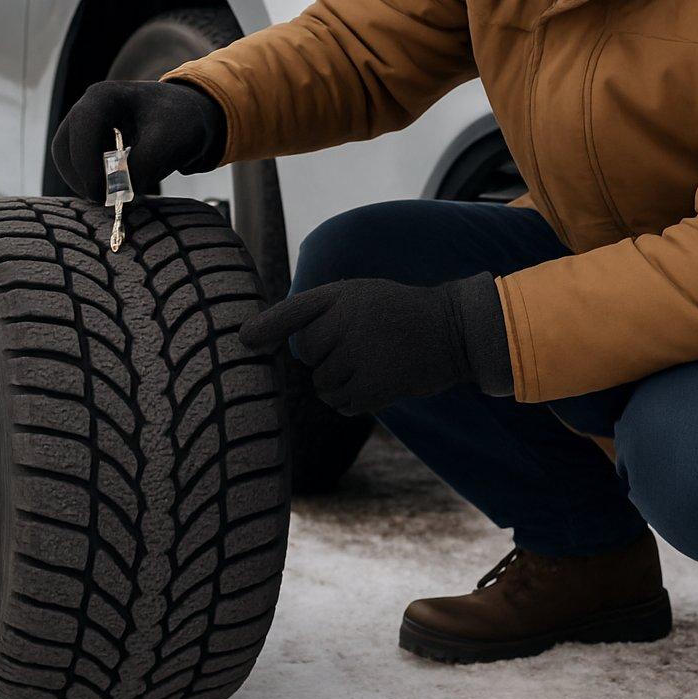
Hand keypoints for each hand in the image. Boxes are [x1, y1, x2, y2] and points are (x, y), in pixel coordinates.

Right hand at [51, 79, 226, 201]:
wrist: (190, 115)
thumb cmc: (180, 122)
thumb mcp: (169, 141)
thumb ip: (144, 165)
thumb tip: (119, 191)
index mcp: (106, 96)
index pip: (82, 128)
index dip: (86, 163)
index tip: (103, 192)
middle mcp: (89, 106)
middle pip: (64, 146)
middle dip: (81, 177)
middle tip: (105, 199)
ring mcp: (86, 123)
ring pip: (66, 157)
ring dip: (83, 180)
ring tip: (110, 195)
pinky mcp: (89, 139)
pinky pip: (76, 163)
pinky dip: (89, 179)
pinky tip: (111, 188)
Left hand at [237, 272, 514, 414]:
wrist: (453, 330)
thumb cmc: (401, 314)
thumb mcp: (362, 297)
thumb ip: (323, 313)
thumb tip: (281, 344)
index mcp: (342, 295)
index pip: (295, 311)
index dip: (268, 326)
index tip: (245, 340)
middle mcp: (347, 321)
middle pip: (307, 354)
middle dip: (324, 358)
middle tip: (357, 347)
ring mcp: (360, 353)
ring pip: (323, 383)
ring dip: (339, 383)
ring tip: (371, 365)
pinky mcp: (374, 384)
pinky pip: (341, 403)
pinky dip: (352, 401)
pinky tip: (376, 384)